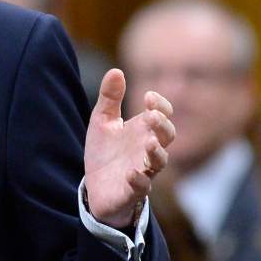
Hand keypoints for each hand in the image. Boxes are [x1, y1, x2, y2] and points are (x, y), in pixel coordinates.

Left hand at [83, 69, 174, 228]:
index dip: (160, 105)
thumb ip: (109, 98)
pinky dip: (139, 180)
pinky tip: (131, 173)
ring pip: (159, 162)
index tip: (147, 97)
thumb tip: (116, 71)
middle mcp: (147, 149)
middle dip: (162, 126)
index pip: (163, 114)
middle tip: (152, 116)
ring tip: (148, 143)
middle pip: (167, 136)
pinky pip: (142, 187)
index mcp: (143, 130)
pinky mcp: (132, 190)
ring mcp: (143, 170)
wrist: (94, 186)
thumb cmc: (104, 152)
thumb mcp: (102, 121)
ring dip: (156, 152)